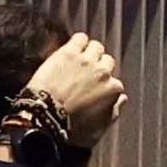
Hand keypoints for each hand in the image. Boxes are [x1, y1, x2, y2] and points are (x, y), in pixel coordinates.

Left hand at [25, 33, 127, 147]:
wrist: (45, 116)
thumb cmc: (70, 128)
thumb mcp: (98, 129)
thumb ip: (114, 112)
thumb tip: (121, 99)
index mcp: (113, 90)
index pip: (114, 83)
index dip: (103, 86)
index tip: (94, 89)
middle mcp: (103, 72)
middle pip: (107, 61)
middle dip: (99, 67)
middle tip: (86, 73)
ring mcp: (86, 61)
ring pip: (96, 47)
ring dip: (90, 52)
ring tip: (80, 58)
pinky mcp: (69, 52)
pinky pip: (80, 38)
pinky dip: (78, 40)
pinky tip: (73, 46)